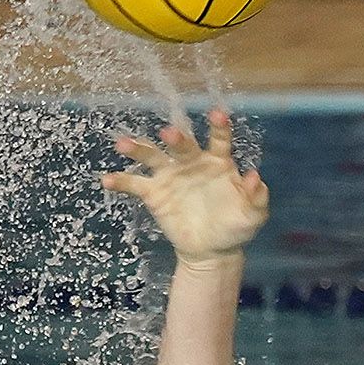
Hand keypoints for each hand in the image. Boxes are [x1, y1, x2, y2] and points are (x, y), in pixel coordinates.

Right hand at [101, 108, 268, 261]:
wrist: (212, 250)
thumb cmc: (235, 227)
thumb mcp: (253, 215)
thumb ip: (257, 197)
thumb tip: (254, 177)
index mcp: (219, 162)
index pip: (219, 139)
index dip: (219, 127)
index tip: (217, 114)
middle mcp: (192, 162)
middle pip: (182, 145)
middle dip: (176, 138)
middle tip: (169, 134)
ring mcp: (171, 176)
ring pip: (152, 156)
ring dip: (138, 149)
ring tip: (122, 144)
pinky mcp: (155, 194)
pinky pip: (135, 184)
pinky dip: (120, 181)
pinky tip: (106, 180)